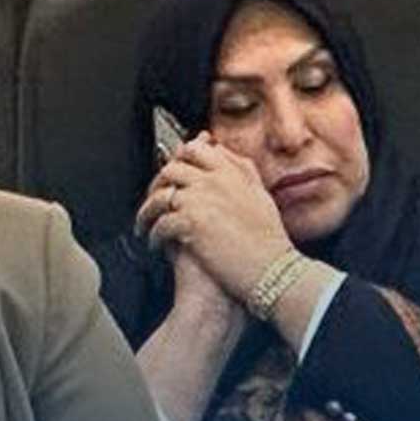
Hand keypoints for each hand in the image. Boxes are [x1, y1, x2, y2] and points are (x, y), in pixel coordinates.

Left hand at [144, 135, 293, 301]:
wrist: (273, 271)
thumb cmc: (269, 240)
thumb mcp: (260, 196)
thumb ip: (242, 171)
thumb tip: (220, 151)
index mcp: (231, 173)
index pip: (195, 149)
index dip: (177, 159)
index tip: (170, 174)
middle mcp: (214, 181)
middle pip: (170, 170)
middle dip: (157, 185)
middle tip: (153, 202)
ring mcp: (200, 200)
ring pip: (159, 197)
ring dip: (147, 213)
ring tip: (145, 226)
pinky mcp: (190, 223)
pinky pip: (160, 223)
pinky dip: (154, 235)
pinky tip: (156, 244)